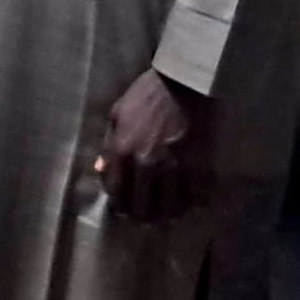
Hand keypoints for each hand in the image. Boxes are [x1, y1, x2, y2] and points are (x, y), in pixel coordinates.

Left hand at [98, 70, 212, 222]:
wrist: (186, 82)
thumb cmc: (147, 95)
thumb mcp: (117, 115)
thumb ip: (107, 145)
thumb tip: (100, 170)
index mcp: (121, 151)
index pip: (115, 192)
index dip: (119, 204)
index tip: (124, 206)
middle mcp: (145, 164)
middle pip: (141, 206)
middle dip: (141, 215)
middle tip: (145, 216)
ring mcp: (173, 167)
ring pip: (169, 208)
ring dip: (167, 214)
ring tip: (167, 214)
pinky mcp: (199, 166)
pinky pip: (195, 197)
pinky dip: (193, 203)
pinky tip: (191, 203)